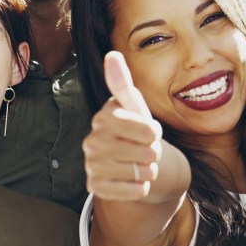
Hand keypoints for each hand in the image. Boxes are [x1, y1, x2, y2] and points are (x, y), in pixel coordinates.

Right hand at [83, 52, 162, 200]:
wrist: (133, 160)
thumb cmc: (135, 128)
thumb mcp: (136, 107)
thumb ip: (124, 83)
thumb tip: (112, 54)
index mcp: (103, 117)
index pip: (143, 128)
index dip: (152, 132)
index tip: (148, 130)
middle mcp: (92, 140)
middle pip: (145, 152)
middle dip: (153, 152)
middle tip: (146, 149)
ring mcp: (91, 165)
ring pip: (140, 172)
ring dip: (149, 170)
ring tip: (140, 163)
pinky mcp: (96, 187)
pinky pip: (133, 191)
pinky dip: (141, 187)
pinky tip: (134, 179)